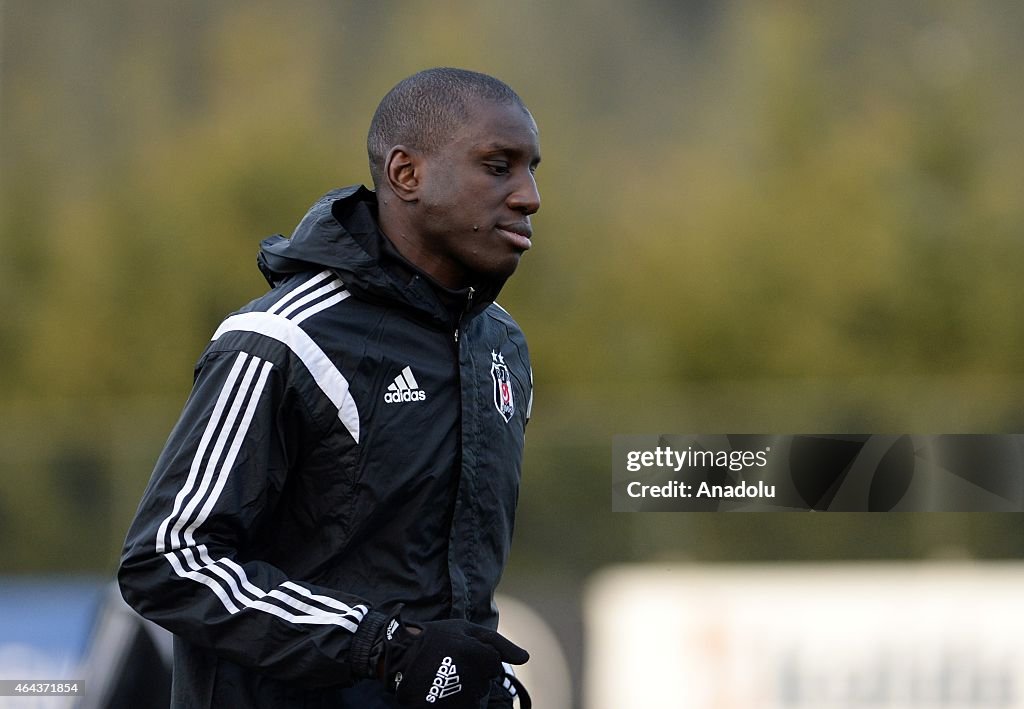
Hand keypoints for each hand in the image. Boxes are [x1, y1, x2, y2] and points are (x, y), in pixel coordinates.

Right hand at [380, 616, 528, 707]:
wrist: (398, 658)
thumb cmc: (434, 639)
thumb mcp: (465, 630)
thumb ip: (498, 643)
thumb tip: (525, 658)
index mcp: (475, 653)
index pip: (494, 663)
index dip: (481, 657)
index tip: (463, 653)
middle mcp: (470, 676)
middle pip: (485, 681)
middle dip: (474, 673)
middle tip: (451, 664)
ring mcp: (459, 696)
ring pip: (476, 696)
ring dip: (465, 687)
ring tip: (445, 676)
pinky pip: (466, 706)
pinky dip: (457, 700)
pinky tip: (443, 689)